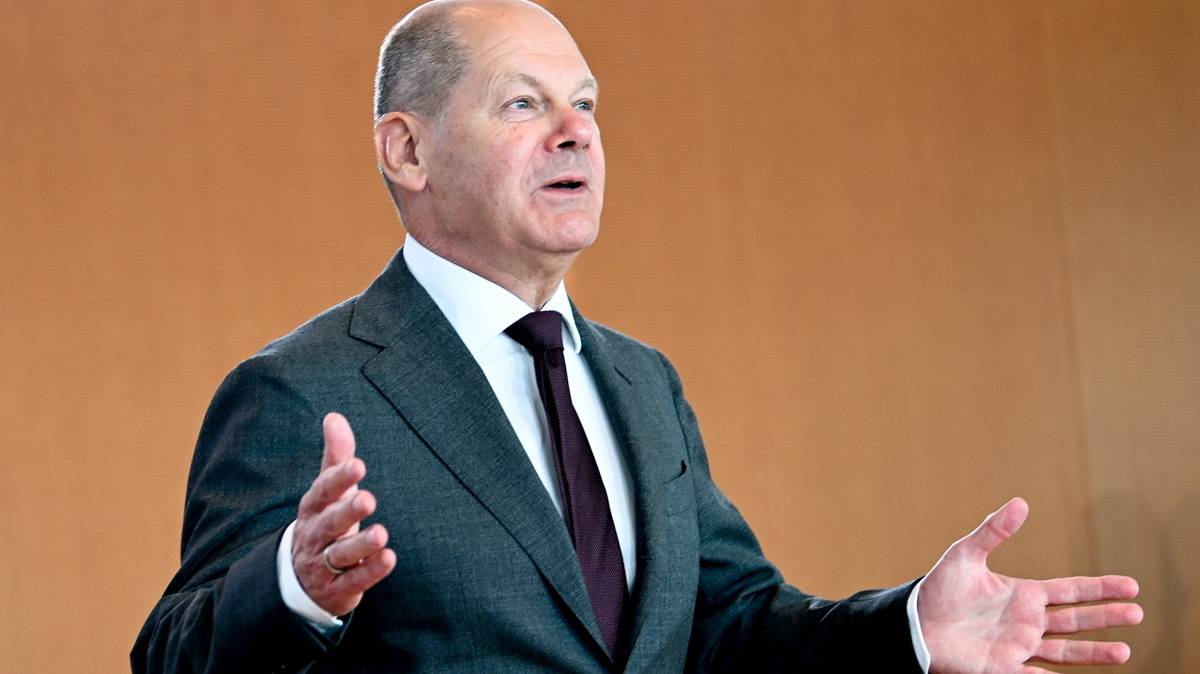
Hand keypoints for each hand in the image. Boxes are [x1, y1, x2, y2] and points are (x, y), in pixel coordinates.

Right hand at [291, 412, 396, 616]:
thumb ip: (335, 455)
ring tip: (382, 534)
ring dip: (360, 545)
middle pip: (329, 523)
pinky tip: (389, 559)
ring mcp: (323, 565)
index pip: (323, 491)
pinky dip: (370, 571)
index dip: (338, 478)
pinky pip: (353, 580)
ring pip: (340, 554)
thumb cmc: (324, 523)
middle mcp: (315, 535)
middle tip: (369, 499)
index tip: (358, 464)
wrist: (300, 579)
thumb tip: (334, 416)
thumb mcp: (328, 491)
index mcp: (313, 508)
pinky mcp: (337, 589)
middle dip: (347, 511)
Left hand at [919, 497, 1142, 673]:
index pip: (1071, 591)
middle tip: (1138, 614)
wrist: (914, 623)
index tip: (1132, 586)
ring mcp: (1018, 647)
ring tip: (1124, 652)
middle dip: (1106, 618)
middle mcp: (1028, 622)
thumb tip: (1021, 502)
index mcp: (1024, 595)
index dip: (1100, 589)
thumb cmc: (939, 590)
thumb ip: (993, 531)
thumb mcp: (965, 555)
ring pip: (1065, 652)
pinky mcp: (1002, 670)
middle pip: (1075, 621)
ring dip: (1093, 653)